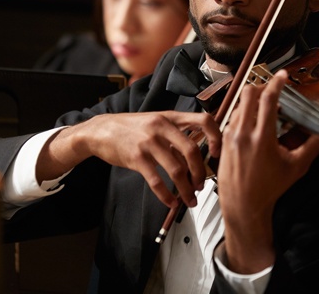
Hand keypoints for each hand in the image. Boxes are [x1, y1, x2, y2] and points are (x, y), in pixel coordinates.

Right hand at [38, 111, 221, 207]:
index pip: (203, 120)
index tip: (217, 154)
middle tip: (202, 185)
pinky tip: (170, 201)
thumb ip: (175, 136)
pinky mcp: (136, 157)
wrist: (100, 130)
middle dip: (201, 173)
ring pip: (176, 170)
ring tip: (190, 199)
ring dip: (186, 189)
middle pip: (192, 151)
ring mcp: (148, 142)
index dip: (216, 137)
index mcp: (170, 117)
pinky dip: (166, 195)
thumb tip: (196, 156)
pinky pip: (157, 181)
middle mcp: (161, 127)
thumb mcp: (155, 122)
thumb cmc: (130, 128)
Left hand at [217, 70, 318, 272]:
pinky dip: (243, 116)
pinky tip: (253, 125)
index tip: (282, 75)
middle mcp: (243, 132)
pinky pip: (232, 118)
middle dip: (261, 88)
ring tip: (265, 111)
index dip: (277, 83)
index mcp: (263, 137)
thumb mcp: (295, 168)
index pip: (269, 99)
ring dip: (252, 102)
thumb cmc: (269, 188)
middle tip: (272, 91)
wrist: (242, 204)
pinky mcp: (223, 140)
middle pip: (248, 94)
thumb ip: (312, 148)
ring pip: (239, 105)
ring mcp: (230, 135)